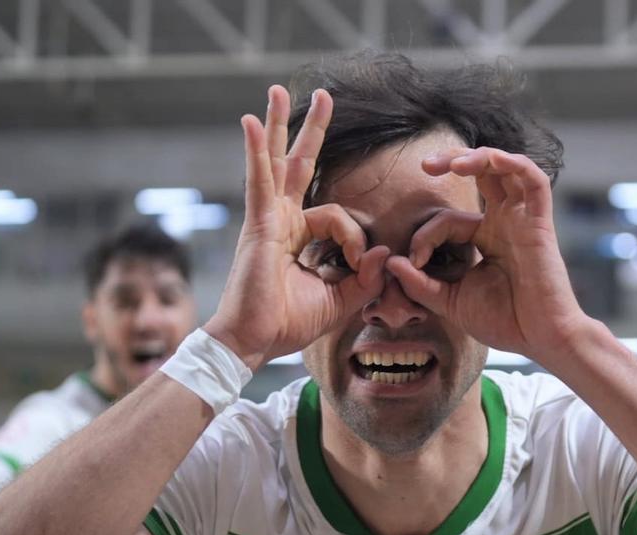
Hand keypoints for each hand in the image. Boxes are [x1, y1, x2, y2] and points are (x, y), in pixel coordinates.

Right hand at [205, 86, 389, 370]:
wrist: (255, 342)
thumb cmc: (288, 324)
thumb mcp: (341, 300)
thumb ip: (365, 278)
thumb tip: (385, 252)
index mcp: (299, 236)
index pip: (336, 216)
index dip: (355, 237)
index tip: (360, 264)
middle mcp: (282, 220)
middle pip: (300, 165)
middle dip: (311, 131)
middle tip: (323, 96)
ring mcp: (268, 218)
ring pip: (278, 162)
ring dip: (280, 124)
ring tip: (280, 90)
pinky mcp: (259, 224)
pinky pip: (260, 180)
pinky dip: (255, 150)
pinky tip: (252, 121)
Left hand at [385, 147, 591, 362]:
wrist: (541, 340)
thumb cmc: (504, 322)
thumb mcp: (450, 301)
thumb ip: (419, 283)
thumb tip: (390, 261)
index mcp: (487, 239)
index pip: (449, 220)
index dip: (426, 235)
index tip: (414, 262)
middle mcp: (505, 223)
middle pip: (481, 175)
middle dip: (452, 161)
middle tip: (425, 164)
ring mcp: (523, 220)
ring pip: (505, 169)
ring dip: (478, 157)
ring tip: (452, 163)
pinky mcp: (539, 222)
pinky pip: (533, 180)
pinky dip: (512, 163)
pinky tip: (488, 160)